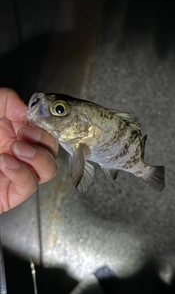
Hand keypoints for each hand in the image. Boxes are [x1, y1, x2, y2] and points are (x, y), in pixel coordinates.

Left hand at [0, 88, 58, 213]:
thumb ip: (4, 99)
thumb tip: (25, 109)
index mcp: (11, 131)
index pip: (43, 127)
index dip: (45, 123)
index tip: (33, 118)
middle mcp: (17, 152)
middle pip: (51, 148)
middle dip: (44, 139)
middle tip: (25, 132)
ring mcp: (16, 173)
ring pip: (49, 169)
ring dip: (38, 157)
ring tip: (16, 149)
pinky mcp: (10, 193)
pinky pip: (30, 185)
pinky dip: (22, 173)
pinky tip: (6, 163)